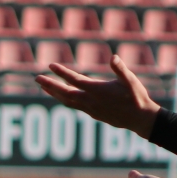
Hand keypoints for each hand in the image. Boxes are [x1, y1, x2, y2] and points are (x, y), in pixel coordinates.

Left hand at [35, 57, 161, 135]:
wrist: (140, 119)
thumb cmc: (137, 98)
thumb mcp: (131, 81)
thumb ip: (121, 69)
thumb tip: (113, 57)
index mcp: (98, 91)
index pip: (75, 80)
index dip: (62, 73)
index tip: (50, 65)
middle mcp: (91, 101)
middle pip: (65, 93)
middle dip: (49, 85)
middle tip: (36, 78)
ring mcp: (90, 109)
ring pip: (67, 101)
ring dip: (53, 93)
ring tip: (43, 86)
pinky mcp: (92, 113)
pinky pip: (73, 106)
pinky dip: (63, 99)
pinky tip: (60, 95)